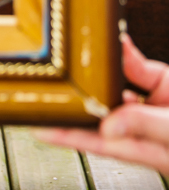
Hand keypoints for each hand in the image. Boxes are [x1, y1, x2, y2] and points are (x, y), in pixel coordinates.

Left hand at [35, 33, 168, 173]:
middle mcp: (137, 123)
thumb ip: (142, 126)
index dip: (61, 133)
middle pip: (97, 108)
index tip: (33, 126)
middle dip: (72, 96)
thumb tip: (107, 126)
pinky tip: (116, 43)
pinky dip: (125, 51)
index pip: (91, 140)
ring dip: (95, 70)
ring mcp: (148, 101)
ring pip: (112, 82)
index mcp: (138, 146)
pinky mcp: (160, 82)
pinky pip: (136, 63)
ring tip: (70, 59)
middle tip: (42, 83)